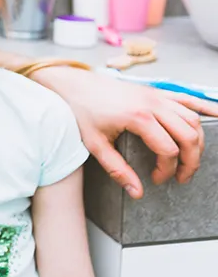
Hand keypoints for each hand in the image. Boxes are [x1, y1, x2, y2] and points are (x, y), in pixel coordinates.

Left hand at [34, 67, 217, 198]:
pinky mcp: (155, 91)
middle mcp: (153, 104)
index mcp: (138, 118)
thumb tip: (136, 192)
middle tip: (181, 177)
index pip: (169, 150)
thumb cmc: (81, 111)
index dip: (167, 170)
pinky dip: (204, 108)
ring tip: (189, 160)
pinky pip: (187, 99)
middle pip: (190, 136)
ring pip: (192, 120)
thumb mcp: (94, 144)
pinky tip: (216, 115)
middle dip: (191, 161)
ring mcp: (156, 95)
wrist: (74, 84)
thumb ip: (117, 170)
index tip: (156, 178)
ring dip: (198, 142)